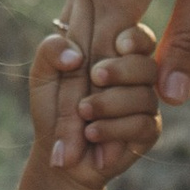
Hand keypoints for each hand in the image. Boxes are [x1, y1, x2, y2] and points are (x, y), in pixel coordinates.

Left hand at [33, 21, 162, 186]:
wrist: (58, 151)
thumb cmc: (53, 106)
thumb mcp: (42, 75)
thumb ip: (51, 51)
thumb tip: (75, 54)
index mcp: (117, 55)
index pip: (139, 38)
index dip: (135, 39)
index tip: (118, 45)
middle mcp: (137, 78)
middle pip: (147, 65)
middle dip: (122, 70)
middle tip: (95, 76)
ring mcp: (145, 104)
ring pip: (145, 96)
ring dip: (111, 103)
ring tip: (83, 112)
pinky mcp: (147, 131)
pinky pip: (143, 125)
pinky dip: (114, 128)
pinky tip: (91, 132)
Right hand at [52, 0, 189, 160]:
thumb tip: (174, 99)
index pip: (96, 66)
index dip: (90, 116)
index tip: (84, 160)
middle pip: (74, 59)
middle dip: (69, 113)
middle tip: (66, 162)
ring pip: (70, 37)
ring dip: (69, 85)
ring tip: (67, 133)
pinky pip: (78, 15)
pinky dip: (77, 52)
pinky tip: (78, 81)